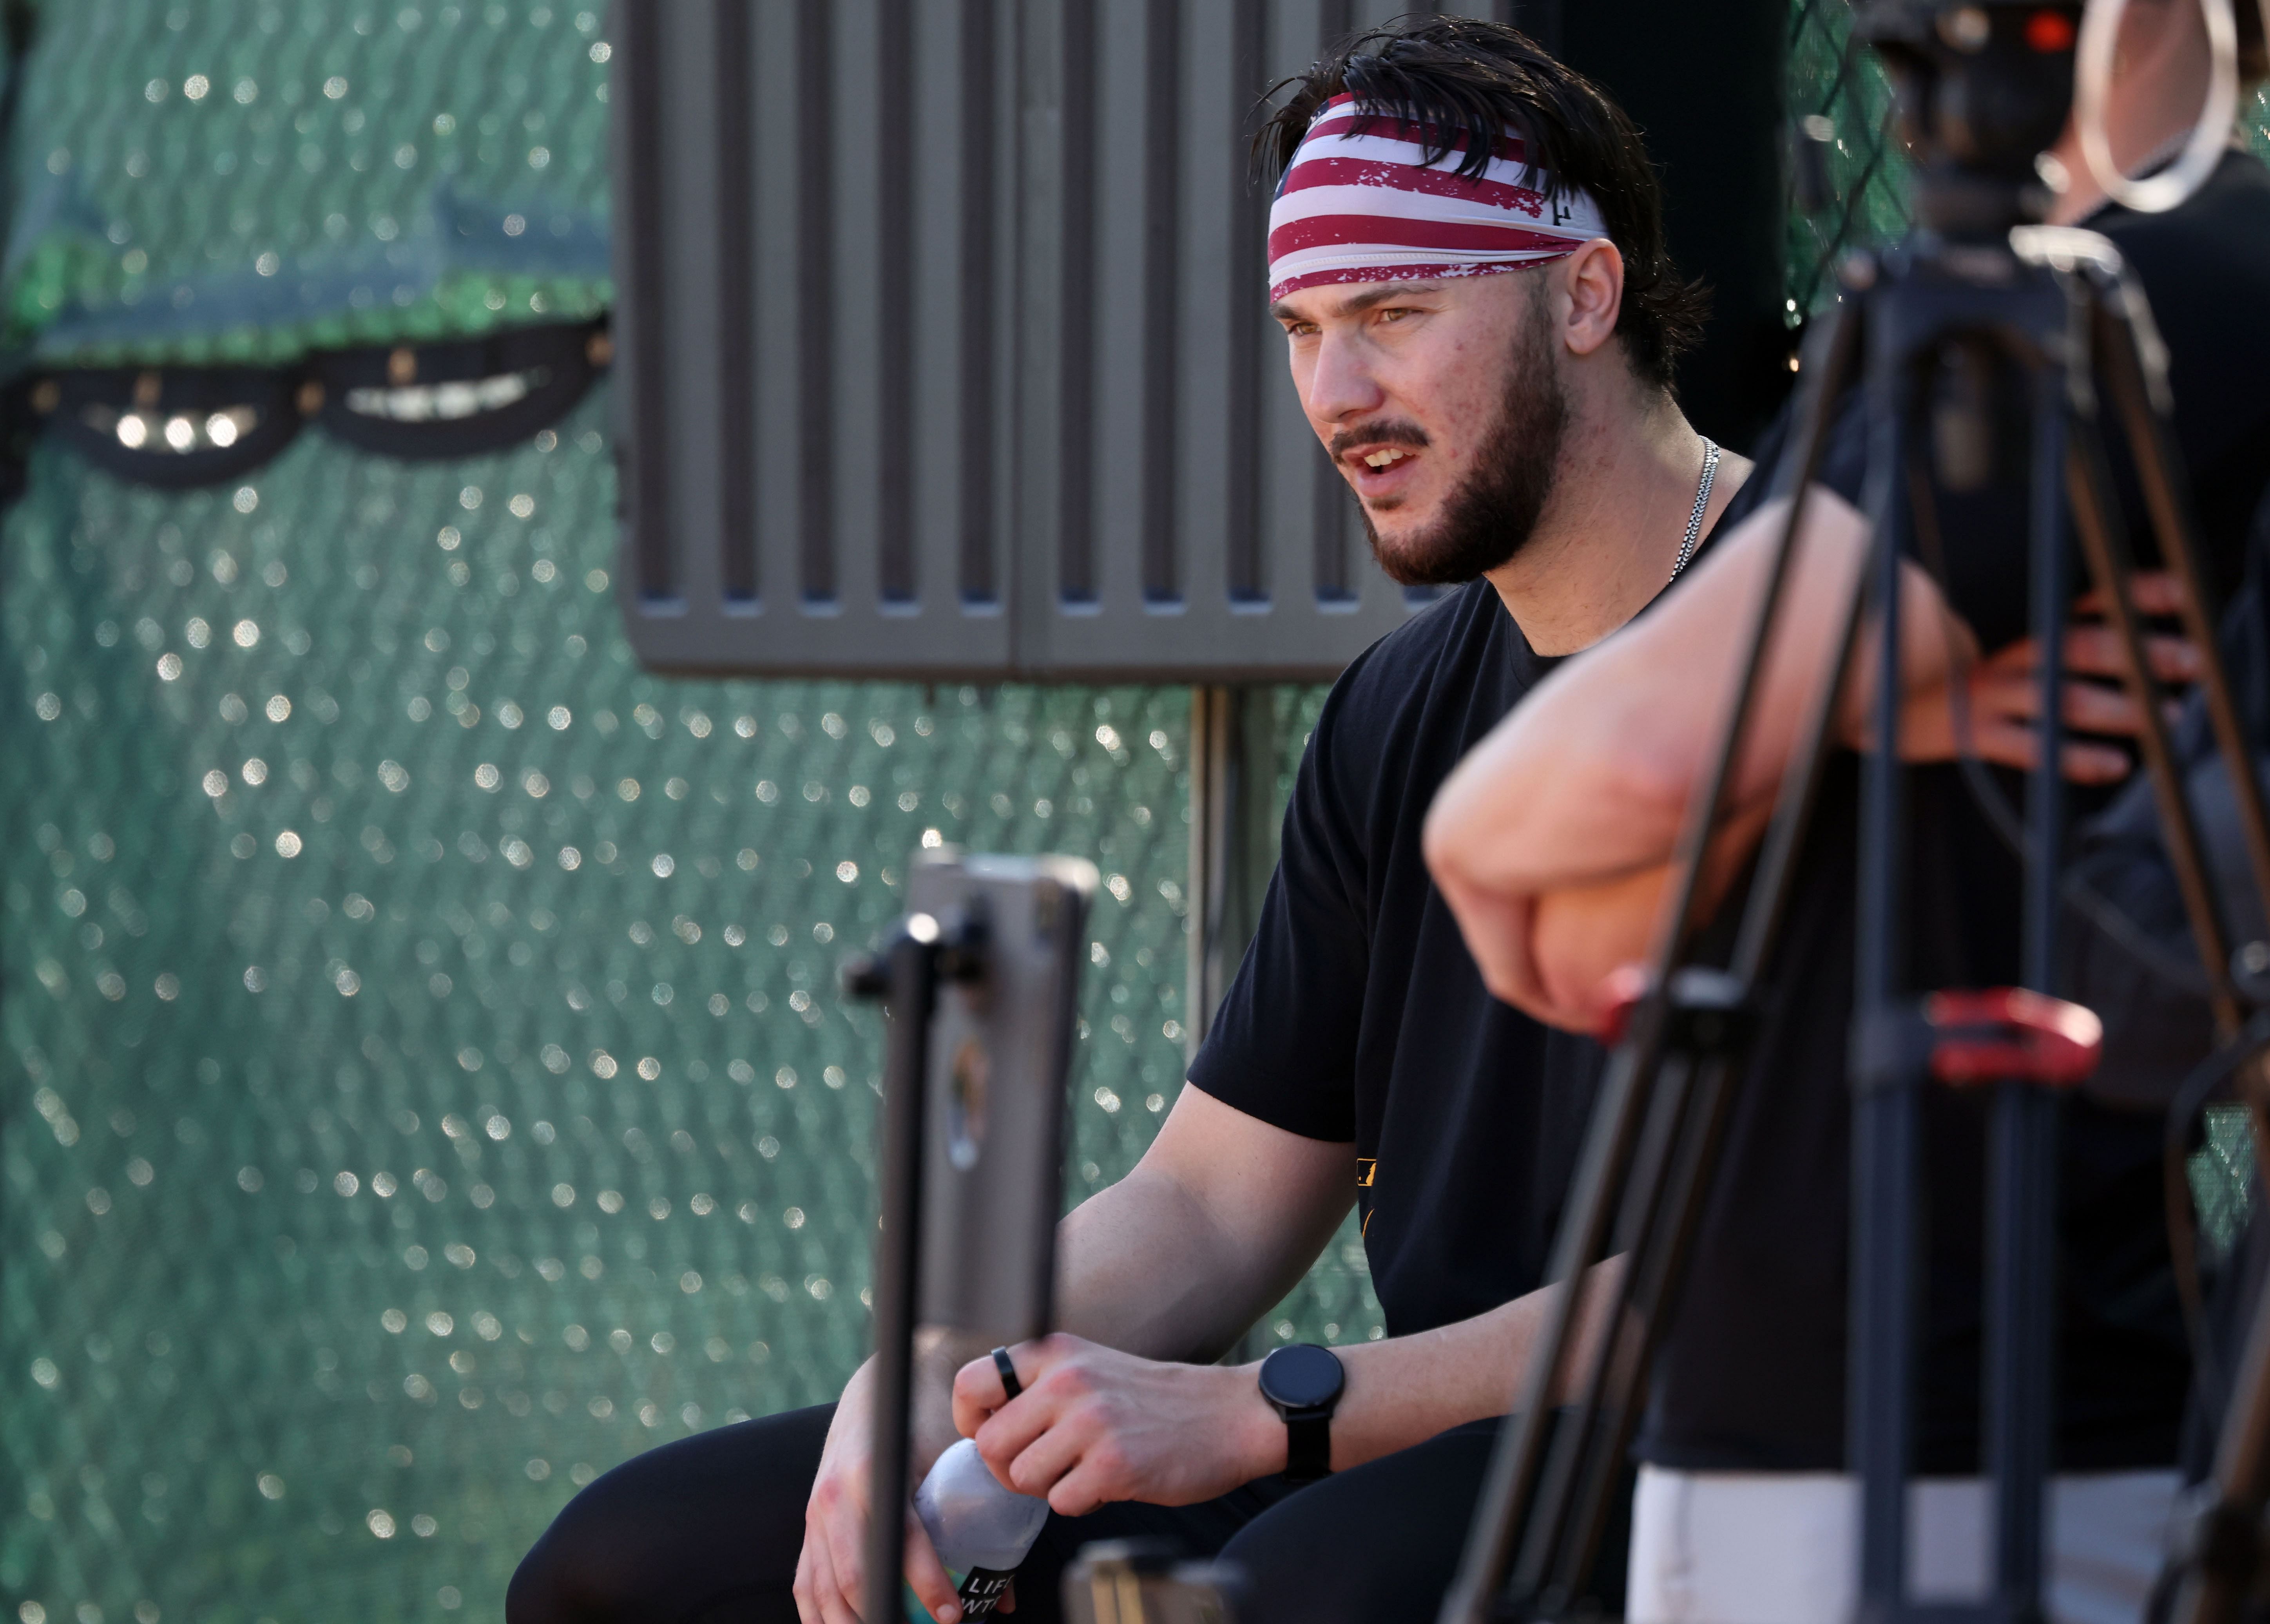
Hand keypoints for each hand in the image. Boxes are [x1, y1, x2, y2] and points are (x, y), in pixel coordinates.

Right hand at [795, 1359, 965, 1623]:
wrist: (878, 1387)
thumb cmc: (923, 1419)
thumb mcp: (956, 1459)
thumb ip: (983, 1523)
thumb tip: (1004, 1599)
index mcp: (876, 1471)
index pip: (901, 1540)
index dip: (926, 1585)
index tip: (953, 1616)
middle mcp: (838, 1495)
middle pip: (854, 1577)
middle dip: (885, 1615)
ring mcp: (817, 1512)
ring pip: (824, 1589)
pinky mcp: (809, 1524)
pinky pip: (806, 1582)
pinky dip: (820, 1617)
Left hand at [951, 1334, 1280, 1517]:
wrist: (1226, 1414)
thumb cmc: (1151, 1399)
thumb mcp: (1088, 1366)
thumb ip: (1037, 1385)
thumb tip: (982, 1424)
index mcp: (1055, 1351)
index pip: (970, 1383)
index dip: (971, 1421)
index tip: (993, 1436)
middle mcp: (1067, 1380)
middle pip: (989, 1444)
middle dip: (1010, 1468)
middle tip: (1043, 1468)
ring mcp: (1091, 1422)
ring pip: (1021, 1479)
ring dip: (1046, 1487)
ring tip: (1081, 1471)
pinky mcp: (1114, 1465)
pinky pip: (1061, 1503)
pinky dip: (1080, 1503)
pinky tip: (1108, 1482)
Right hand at [1901, 571, 2198, 781]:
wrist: (1870, 703)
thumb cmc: (1948, 685)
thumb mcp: (1997, 657)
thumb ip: (2050, 651)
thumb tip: (2125, 655)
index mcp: (2022, 636)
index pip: (2085, 604)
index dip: (2133, 594)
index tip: (2181, 593)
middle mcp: (2010, 659)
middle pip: (2083, 645)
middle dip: (2143, 652)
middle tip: (2193, 661)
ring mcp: (1989, 695)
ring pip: (2062, 695)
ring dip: (2121, 705)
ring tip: (2167, 715)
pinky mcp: (1971, 734)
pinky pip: (2030, 746)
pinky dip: (2075, 757)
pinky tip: (2111, 764)